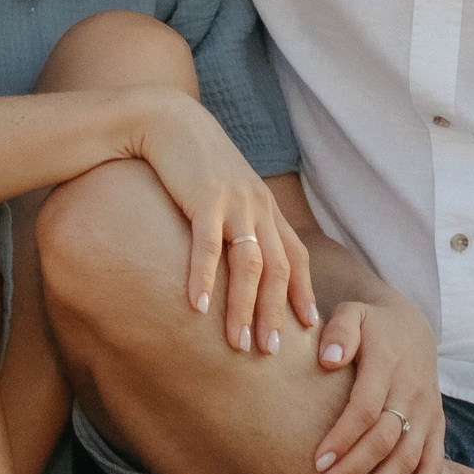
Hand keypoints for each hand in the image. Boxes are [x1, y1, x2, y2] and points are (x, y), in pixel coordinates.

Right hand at [133, 93, 316, 355]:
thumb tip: (239, 256)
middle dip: (276, 314)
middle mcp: (258, 206)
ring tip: (238, 345)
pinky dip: (204, 279)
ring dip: (244, 309)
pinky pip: (206, 246)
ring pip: (249, 265)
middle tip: (271, 353)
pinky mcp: (203, 198)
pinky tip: (197, 309)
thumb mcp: (226, 191)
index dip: (303, 292)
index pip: (296, 256)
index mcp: (266, 207)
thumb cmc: (193, 160)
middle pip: (278, 269)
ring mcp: (233, 202)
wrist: (165, 119)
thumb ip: (237, 220)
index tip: (307, 327)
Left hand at [308, 301, 445, 473]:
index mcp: (388, 363)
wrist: (412, 326)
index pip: (365, 408)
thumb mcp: (352, 313)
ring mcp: (428, 410)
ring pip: (408, 457)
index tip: (317, 463)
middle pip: (385, 440)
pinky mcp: (437, 425)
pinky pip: (435, 462)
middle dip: (353, 472)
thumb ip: (339, 332)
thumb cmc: (370, 325)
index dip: (343, 437)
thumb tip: (328, 360)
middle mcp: (412, 389)